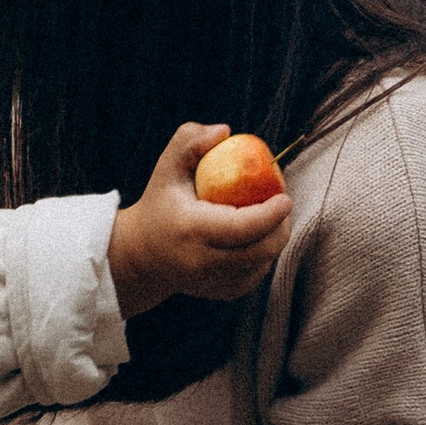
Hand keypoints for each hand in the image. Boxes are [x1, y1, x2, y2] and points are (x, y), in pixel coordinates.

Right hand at [106, 123, 291, 318]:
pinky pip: (257, 273)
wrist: (141, 255)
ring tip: (270, 215)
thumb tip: (225, 131)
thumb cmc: (160, 204)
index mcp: (190, 230)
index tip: (284, 196)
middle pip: (260, 249)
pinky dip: (264, 254)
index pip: (241, 227)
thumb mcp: (166, 168)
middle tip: (282, 202)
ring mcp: (213, 282)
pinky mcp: (223, 293)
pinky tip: (256, 236)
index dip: (270, 214)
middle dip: (281, 226)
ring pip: (262, 263)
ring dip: (274, 239)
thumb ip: (189, 141)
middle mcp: (202, 262)